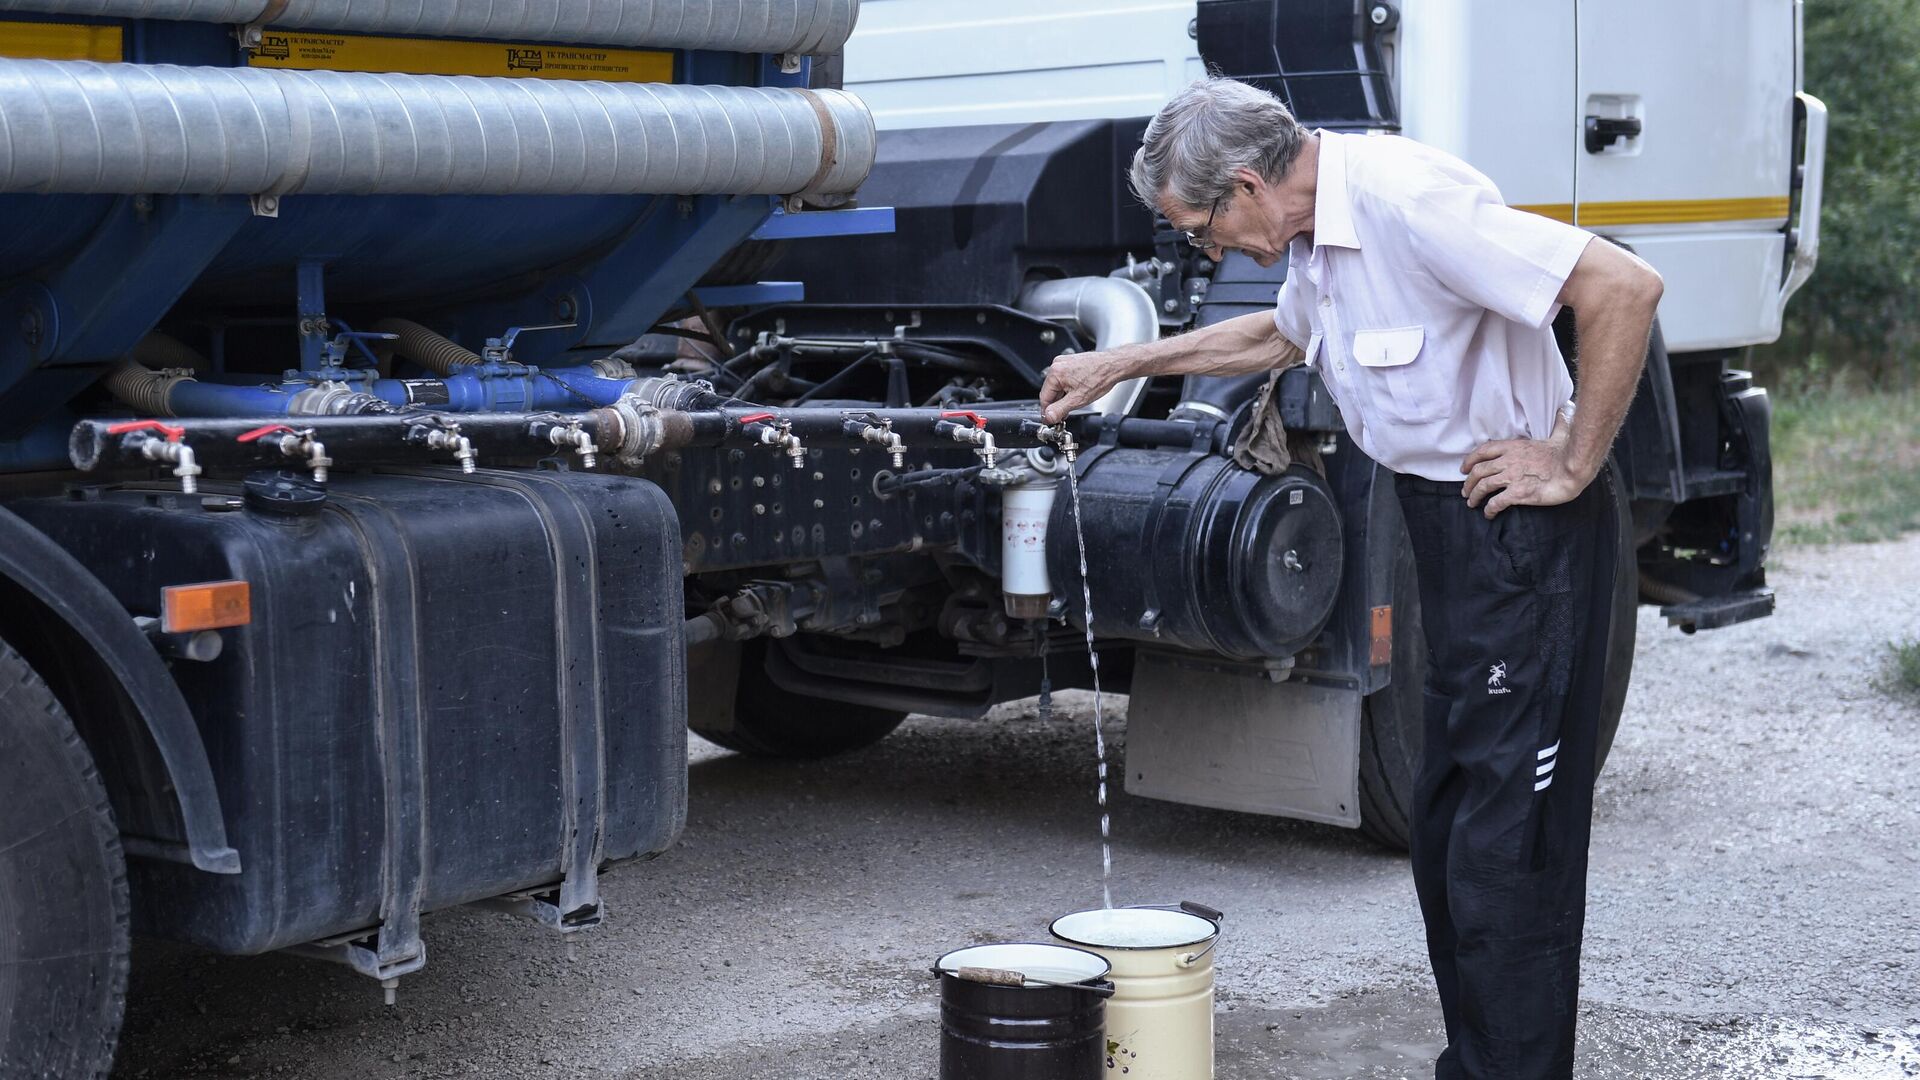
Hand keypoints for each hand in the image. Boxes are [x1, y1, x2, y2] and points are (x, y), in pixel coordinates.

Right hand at [1039, 350, 1136, 423]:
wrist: (1114, 366)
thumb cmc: (1100, 378)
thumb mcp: (1078, 400)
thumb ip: (1059, 410)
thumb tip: (1048, 417)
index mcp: (1055, 372)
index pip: (1044, 398)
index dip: (1048, 412)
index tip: (1052, 420)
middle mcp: (1058, 364)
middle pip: (1050, 391)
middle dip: (1058, 404)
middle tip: (1065, 414)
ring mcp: (1064, 362)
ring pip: (1058, 386)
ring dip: (1064, 396)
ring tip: (1076, 401)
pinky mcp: (1071, 362)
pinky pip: (1064, 379)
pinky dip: (1069, 388)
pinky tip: (1078, 392)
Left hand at [1459, 419, 1588, 517]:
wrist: (1574, 468)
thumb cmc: (1567, 452)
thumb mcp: (1558, 434)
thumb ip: (1557, 424)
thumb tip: (1563, 411)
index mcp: (1514, 447)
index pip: (1483, 450)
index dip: (1470, 460)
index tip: (1464, 469)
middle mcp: (1508, 461)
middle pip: (1478, 471)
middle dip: (1468, 482)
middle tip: (1466, 492)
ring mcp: (1512, 477)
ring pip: (1483, 486)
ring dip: (1474, 496)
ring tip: (1471, 503)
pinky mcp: (1518, 493)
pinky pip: (1496, 502)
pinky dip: (1489, 509)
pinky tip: (1488, 514)